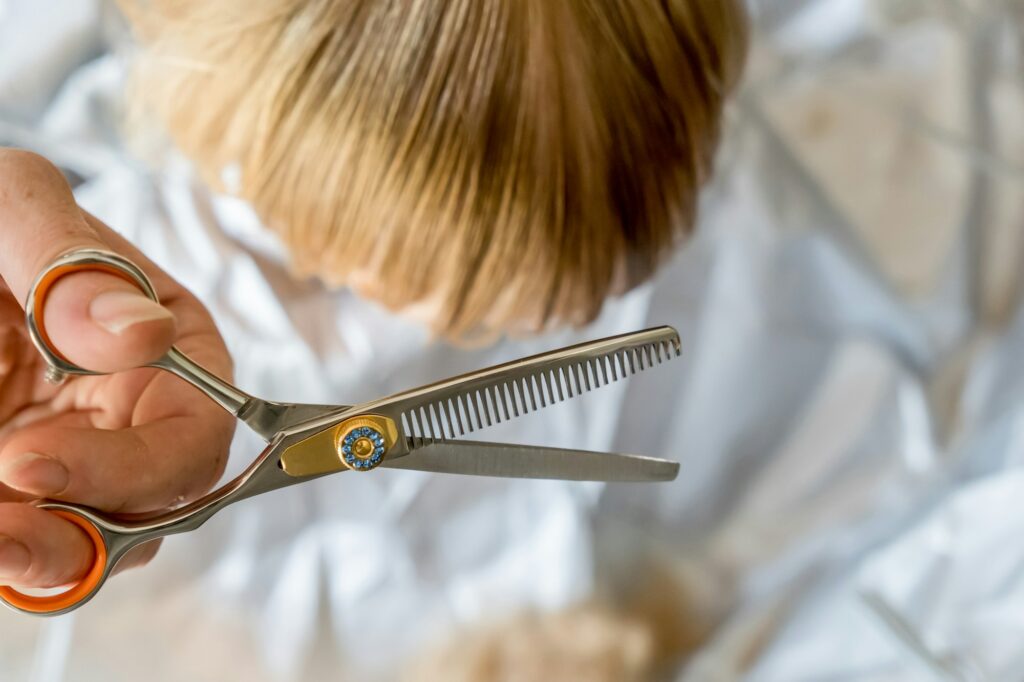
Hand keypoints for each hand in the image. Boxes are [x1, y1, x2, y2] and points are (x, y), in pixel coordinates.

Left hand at [0, 149, 234, 588]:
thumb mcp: (18, 212)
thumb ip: (76, 264)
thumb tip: (145, 337)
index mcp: (175, 358)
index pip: (194, 439)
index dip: (132, 469)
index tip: (30, 461)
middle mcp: (138, 423)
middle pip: (146, 515)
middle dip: (77, 535)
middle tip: (0, 529)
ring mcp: (78, 463)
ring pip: (87, 547)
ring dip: (40, 555)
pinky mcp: (25, 494)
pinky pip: (27, 546)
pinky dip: (8, 552)